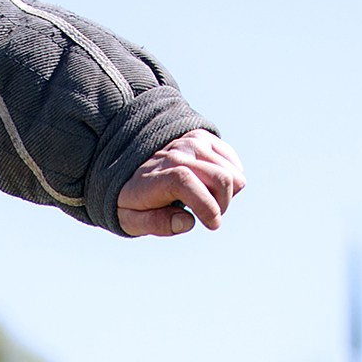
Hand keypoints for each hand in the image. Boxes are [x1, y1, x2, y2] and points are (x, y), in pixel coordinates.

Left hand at [117, 129, 245, 237]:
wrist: (128, 166)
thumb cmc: (132, 200)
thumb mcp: (131, 220)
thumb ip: (156, 224)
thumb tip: (187, 222)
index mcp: (157, 176)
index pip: (187, 182)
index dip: (207, 206)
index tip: (212, 224)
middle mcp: (178, 154)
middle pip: (220, 178)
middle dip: (221, 205)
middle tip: (209, 217)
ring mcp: (193, 143)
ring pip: (232, 172)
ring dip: (227, 193)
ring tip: (208, 200)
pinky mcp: (203, 138)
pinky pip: (233, 163)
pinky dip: (229, 179)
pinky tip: (210, 187)